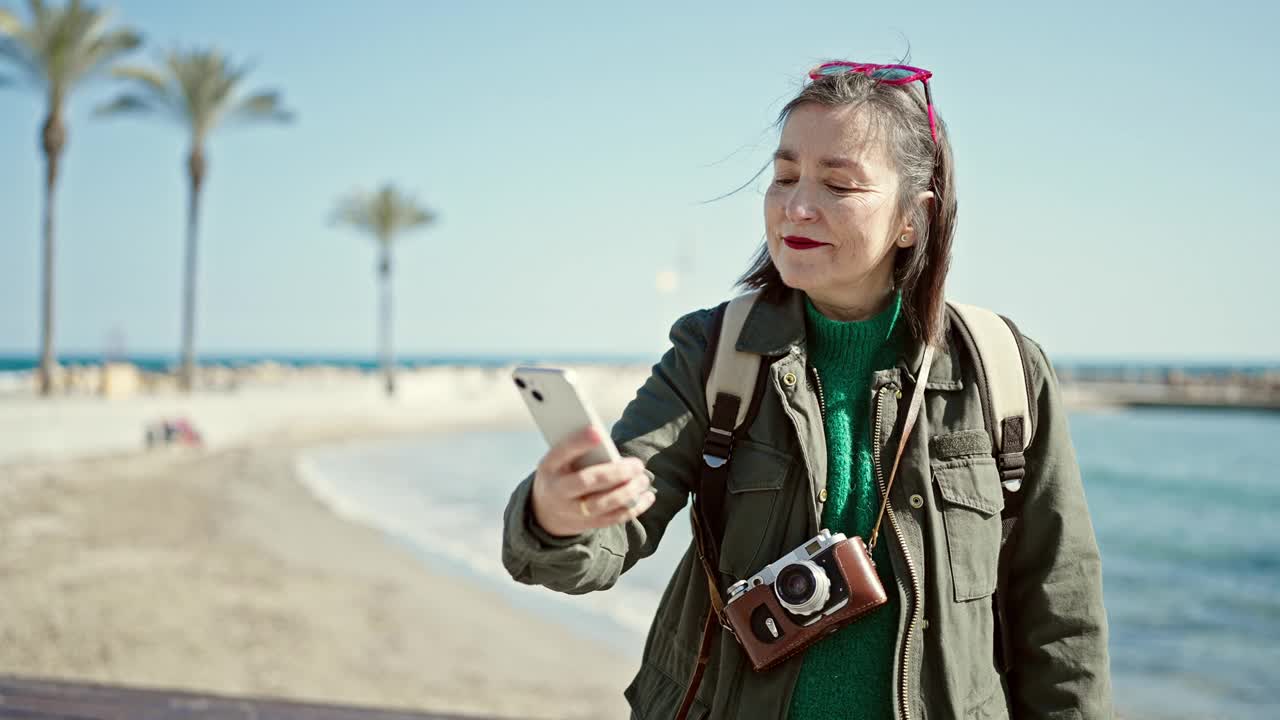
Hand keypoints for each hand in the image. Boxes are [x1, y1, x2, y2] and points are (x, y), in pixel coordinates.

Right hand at [530, 426, 656, 537]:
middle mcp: (557, 491)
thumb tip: (607, 442)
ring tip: (643, 480)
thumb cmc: (561, 473)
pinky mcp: (587, 524)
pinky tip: (647, 496)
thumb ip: (578, 452)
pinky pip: (612, 518)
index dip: (579, 442)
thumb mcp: (559, 460)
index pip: (562, 453)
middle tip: (637, 464)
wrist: (546, 511)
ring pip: (601, 504)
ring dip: (626, 492)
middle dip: (614, 473)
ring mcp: (571, 511)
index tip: (598, 432)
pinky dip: (632, 508)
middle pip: (586, 482)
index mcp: (549, 467)